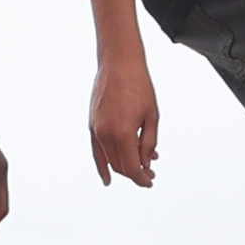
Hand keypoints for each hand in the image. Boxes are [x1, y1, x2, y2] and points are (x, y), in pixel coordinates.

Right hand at [89, 55, 161, 187]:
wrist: (119, 64)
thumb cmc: (138, 86)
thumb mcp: (151, 117)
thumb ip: (148, 143)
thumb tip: (145, 163)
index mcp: (123, 133)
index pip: (132, 167)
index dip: (142, 178)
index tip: (150, 180)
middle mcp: (106, 134)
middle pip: (120, 166)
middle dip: (135, 173)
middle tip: (149, 172)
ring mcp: (96, 129)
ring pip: (109, 160)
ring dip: (124, 167)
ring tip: (139, 166)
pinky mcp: (92, 124)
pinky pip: (96, 151)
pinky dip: (102, 166)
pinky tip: (108, 178)